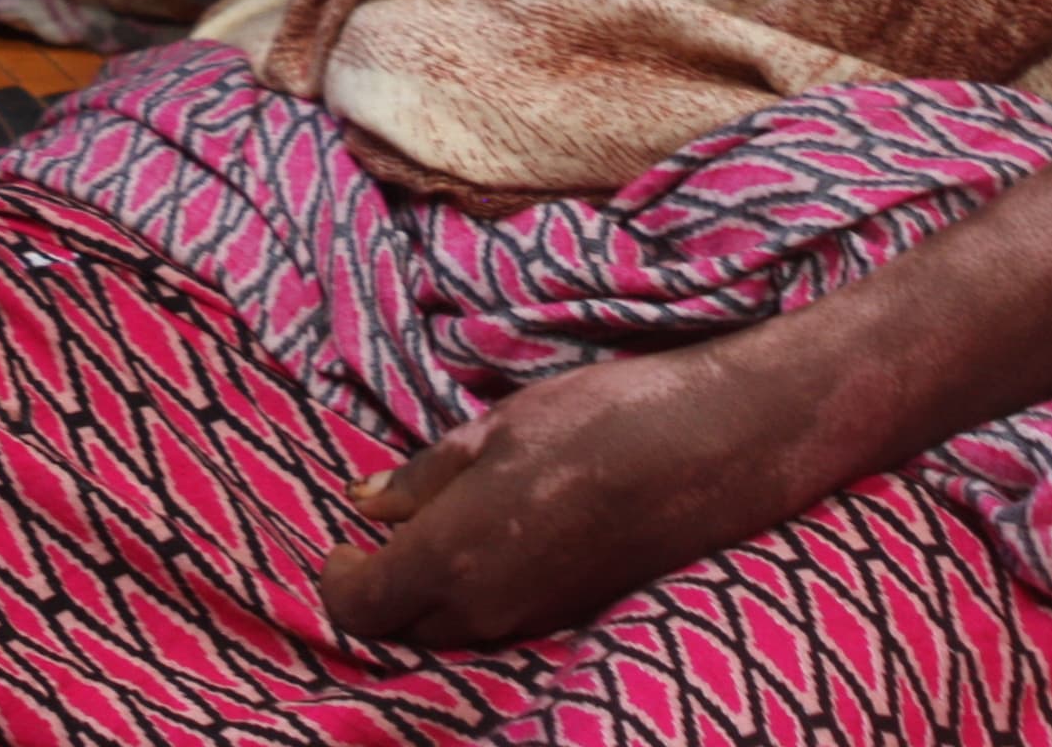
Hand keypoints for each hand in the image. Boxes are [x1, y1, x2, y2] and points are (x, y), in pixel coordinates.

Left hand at [320, 337, 817, 647]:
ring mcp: (535, 621)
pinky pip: (501, 623)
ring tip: (448, 528)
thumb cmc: (599, 421)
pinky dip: (481, 594)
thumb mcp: (495, 428)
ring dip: (433, 594)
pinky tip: (503, 540)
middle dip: (385, 587)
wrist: (713, 449)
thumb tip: (367, 501)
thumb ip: (424, 476)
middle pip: (403, 628)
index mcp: (452, 556)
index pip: (360, 607)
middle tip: (392, 530)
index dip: (338, 578)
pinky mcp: (575, 618)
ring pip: (453, 630)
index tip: (342, 542)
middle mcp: (486, 608)